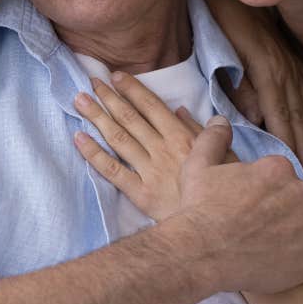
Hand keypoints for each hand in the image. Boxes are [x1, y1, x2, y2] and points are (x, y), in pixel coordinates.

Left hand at [73, 72, 236, 220]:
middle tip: (91, 81)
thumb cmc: (222, 191)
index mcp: (181, 137)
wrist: (216, 227)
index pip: (151, 106)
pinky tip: (79, 138)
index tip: (115, 76)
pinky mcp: (140, 194)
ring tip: (79, 100)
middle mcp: (162, 149)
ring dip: (97, 117)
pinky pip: (113, 171)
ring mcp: (149, 171)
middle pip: (130, 118)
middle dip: (109, 98)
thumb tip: (180, 109)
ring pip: (118, 138)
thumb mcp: (223, 155)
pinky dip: (94, 154)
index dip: (132, 89)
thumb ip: (201, 131)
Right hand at [170, 119, 302, 294]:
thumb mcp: (199, 165)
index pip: (281, 180)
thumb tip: (222, 120)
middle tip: (256, 232)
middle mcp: (302, 192)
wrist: (200, 252)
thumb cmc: (199, 209)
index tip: (248, 209)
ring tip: (267, 251)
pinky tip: (284, 266)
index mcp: (279, 169)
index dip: (264, 197)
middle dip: (282, 215)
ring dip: (295, 239)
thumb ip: (214, 138)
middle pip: (298, 203)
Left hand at [196, 0, 302, 172]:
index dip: (289, 141)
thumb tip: (257, 118)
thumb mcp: (224, 55)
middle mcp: (286, 71)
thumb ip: (241, 87)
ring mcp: (292, 65)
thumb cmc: (220, 25)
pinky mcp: (293, 58)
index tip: (298, 164)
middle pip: (298, 114)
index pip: (280, 116)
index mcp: (267, 73)